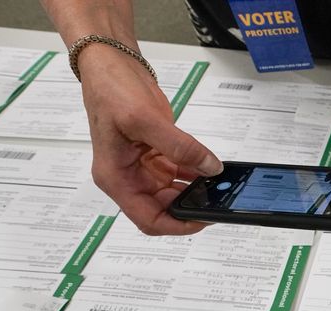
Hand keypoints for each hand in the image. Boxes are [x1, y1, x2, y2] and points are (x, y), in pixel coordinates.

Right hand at [78, 44, 222, 234]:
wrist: (110, 65)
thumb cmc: (111, 91)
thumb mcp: (144, 119)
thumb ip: (180, 147)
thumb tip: (210, 168)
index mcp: (116, 178)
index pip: (147, 219)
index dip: (176, 225)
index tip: (202, 219)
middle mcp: (128, 178)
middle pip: (162, 209)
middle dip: (190, 207)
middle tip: (218, 200)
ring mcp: (142, 168)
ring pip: (173, 193)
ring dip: (195, 192)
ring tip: (219, 188)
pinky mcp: (155, 155)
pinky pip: (178, 173)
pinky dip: (195, 174)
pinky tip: (211, 170)